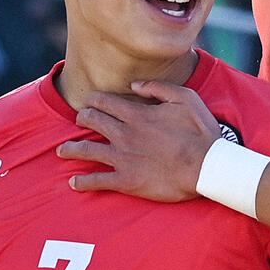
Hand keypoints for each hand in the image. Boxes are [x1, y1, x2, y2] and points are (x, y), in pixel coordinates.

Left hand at [57, 80, 222, 200]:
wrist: (207, 168)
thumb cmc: (201, 133)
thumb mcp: (186, 98)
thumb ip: (158, 88)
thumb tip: (134, 86)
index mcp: (137, 114)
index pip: (104, 102)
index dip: (94, 100)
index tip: (91, 102)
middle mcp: (124, 134)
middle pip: (91, 121)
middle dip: (82, 119)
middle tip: (79, 121)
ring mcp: (123, 158)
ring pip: (86, 151)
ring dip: (71, 150)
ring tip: (62, 151)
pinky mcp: (127, 181)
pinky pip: (97, 181)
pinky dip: (83, 182)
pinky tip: (74, 183)